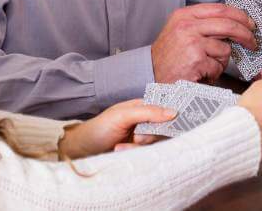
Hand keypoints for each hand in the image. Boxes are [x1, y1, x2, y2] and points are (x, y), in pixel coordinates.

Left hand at [58, 99, 177, 158]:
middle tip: (137, 138)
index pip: (165, 107)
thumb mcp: (122, 115)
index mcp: (142, 107)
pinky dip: (133, 153)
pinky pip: (146, 153)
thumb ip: (148, 112)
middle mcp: (145, 121)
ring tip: (121, 146)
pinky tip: (119, 151)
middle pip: (164, 127)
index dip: (172, 113)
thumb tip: (173, 112)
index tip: (179, 120)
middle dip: (150, 134)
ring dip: (139, 146)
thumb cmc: (99, 128)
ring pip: (156, 142)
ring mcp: (143, 137)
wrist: (82, 150)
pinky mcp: (139, 152)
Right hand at [151, 3, 256, 82]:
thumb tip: (234, 24)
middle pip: (228, 24)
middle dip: (245, 34)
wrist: (149, 76)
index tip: (249, 22)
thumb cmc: (168, 57)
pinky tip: (201, 74)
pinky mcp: (196, 60)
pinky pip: (218, 66)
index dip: (239, 15)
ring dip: (221, 61)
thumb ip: (203, 25)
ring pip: (225, 48)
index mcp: (184, 16)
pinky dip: (214, 73)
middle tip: (252, 42)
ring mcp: (191, 43)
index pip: (220, 9)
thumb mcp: (181, 32)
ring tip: (206, 66)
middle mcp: (186, 26)